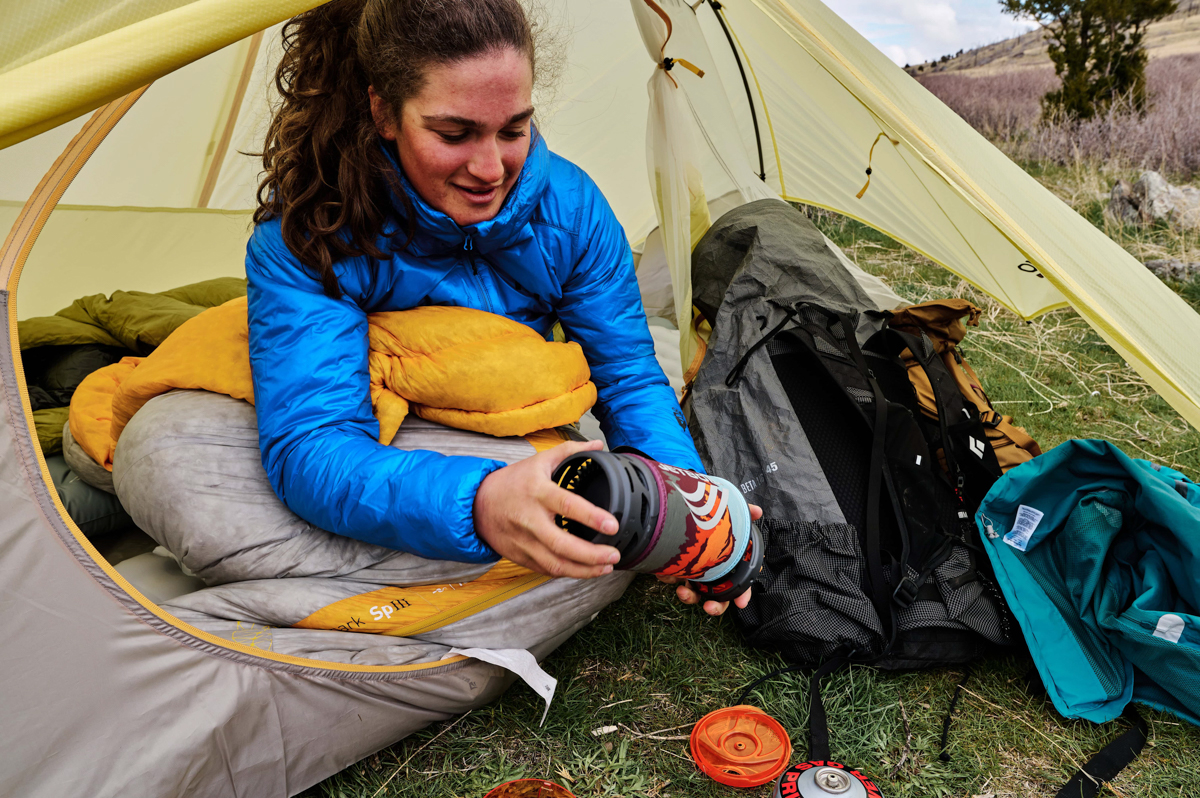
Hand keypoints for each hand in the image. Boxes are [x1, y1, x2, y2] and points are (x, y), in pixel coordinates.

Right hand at [474, 440, 621, 578]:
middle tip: (613, 554)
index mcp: (538, 492)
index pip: (567, 505)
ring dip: (584, 570)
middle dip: (591, 554)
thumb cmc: (511, 483)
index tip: (612, 524)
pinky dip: (568, 572)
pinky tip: (586, 570)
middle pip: (562, 544)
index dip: (591, 516)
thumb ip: (569, 451)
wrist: (477, 505)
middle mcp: (530, 520)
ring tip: (606, 566)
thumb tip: (596, 444)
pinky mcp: (521, 556)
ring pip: (555, 564)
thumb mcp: (538, 461)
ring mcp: (525, 541)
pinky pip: (547, 570)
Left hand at [657, 503, 762, 615]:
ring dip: (690, 597)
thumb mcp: (726, 514)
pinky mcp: (675, 570)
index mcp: (726, 563)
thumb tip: (758, 511)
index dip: (743, 594)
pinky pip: (672, 579)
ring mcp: (693, 572)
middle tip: (710, 608)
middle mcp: (711, 571)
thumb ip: (743, 514)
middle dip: (717, 607)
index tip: (741, 603)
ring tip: (683, 592)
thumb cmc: (704, 520)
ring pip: (694, 594)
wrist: (672, 517)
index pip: (739, 583)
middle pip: (718, 597)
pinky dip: (669, 577)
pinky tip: (668, 574)